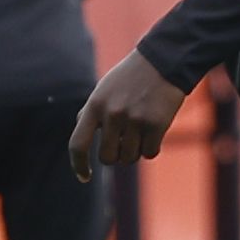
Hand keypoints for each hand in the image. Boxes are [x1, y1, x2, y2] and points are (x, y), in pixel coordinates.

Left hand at [66, 50, 190, 182]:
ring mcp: (135, 120)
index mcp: (95, 106)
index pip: (77, 144)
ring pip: (129, 158)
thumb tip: (79, 137)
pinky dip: (151, 148)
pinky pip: (149, 153)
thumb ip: (91, 113)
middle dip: (115, 155)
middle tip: (123, 141)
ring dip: (134, 151)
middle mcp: (112, 114)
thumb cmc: (130, 78)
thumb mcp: (103, 90)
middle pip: (107, 158)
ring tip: (140, 131)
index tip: (85, 177)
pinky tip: (153, 132)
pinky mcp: (156, 125)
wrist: (162, 62)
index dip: (78, 165)